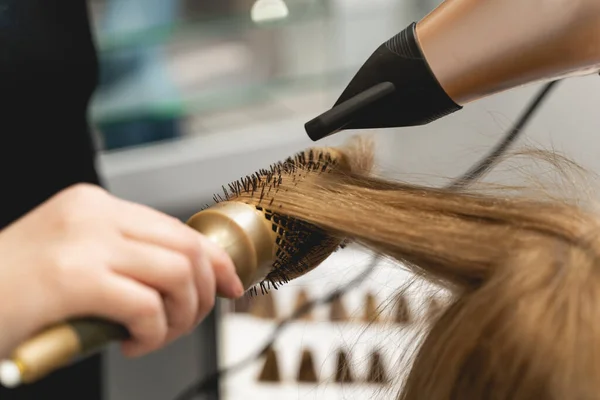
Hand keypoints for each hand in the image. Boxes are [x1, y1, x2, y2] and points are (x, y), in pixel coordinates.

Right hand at [0, 183, 243, 357]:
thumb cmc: (13, 295)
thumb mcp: (75, 261)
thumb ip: (125, 260)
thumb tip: (186, 280)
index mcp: (94, 205)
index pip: (178, 227)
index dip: (215, 261)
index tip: (231, 285)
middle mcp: (93, 214)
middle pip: (187, 247)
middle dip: (205, 293)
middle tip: (188, 322)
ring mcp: (84, 242)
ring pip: (178, 273)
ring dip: (183, 316)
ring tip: (158, 336)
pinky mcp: (73, 278)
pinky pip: (147, 306)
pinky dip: (154, 333)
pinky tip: (133, 345)